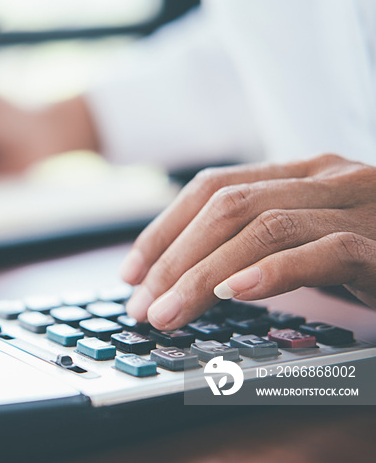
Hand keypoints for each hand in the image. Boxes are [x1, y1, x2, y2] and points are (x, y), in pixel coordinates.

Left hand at [120, 153, 375, 329]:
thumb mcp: (306, 242)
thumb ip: (256, 245)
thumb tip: (183, 278)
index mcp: (300, 173)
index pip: (211, 188)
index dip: (163, 230)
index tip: (132, 273)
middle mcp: (326, 176)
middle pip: (224, 205)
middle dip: (171, 258)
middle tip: (141, 305)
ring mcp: (359, 204)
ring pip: (260, 226)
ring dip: (202, 273)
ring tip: (169, 313)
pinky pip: (322, 251)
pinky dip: (272, 273)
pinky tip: (234, 296)